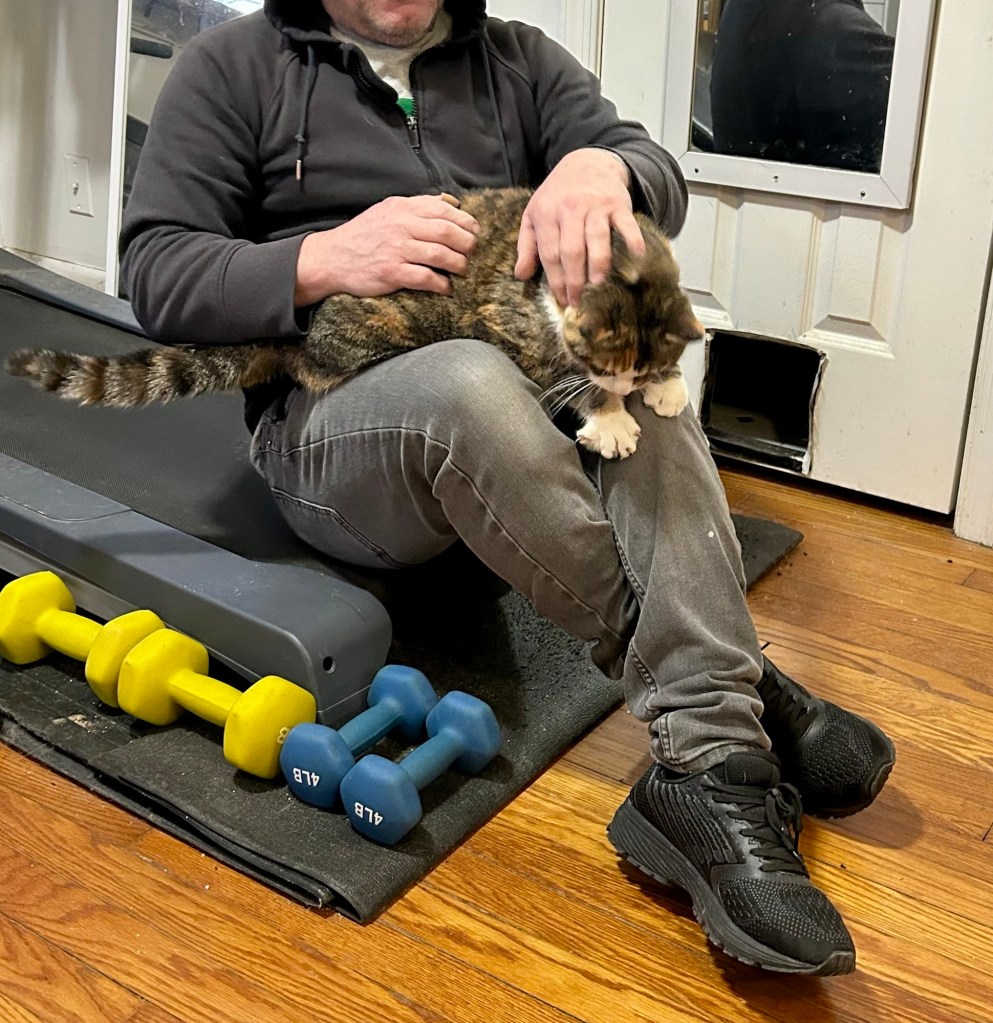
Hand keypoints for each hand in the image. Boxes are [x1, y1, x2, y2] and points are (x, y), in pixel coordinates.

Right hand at [294, 193, 479, 305]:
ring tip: (463, 269)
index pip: (443, 210)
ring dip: (458, 264)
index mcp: (401, 207)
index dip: (465, 221)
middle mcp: (400, 225)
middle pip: (446, 231)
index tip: (475, 231)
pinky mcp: (391, 273)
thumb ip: (419, 205)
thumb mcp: (388, 210)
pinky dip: (441, 284)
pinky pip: (425, 278)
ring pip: (440, 254)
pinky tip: (446, 287)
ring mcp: (396, 249)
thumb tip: (452, 201)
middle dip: (467, 243)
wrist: (332, 258)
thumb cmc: (364, 235)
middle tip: (473, 252)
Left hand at [515, 148, 645, 307]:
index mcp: (546, 214)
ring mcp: (595, 205)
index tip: (561, 300)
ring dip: (597, 264)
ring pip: (596, 239)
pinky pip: (626, 223)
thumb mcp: (534, 215)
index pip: (550, 254)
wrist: (587, 162)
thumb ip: (526, 245)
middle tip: (578, 301)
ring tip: (597, 286)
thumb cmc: (558, 196)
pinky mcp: (617, 203)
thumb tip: (521, 275)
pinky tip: (637, 256)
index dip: (555, 280)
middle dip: (574, 280)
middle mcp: (570, 209)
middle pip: (571, 251)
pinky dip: (633, 239)